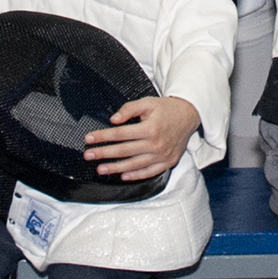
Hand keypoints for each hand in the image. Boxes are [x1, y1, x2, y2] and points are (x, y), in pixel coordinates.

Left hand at [84, 96, 200, 182]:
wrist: (189, 115)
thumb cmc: (166, 109)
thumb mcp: (147, 102)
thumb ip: (129, 109)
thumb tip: (113, 120)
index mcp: (150, 128)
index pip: (120, 134)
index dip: (102, 136)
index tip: (89, 139)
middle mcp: (155, 144)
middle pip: (124, 150)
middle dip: (103, 153)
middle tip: (88, 155)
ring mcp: (162, 155)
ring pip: (134, 164)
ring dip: (115, 168)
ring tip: (100, 169)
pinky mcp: (168, 162)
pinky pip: (149, 172)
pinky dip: (135, 175)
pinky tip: (123, 175)